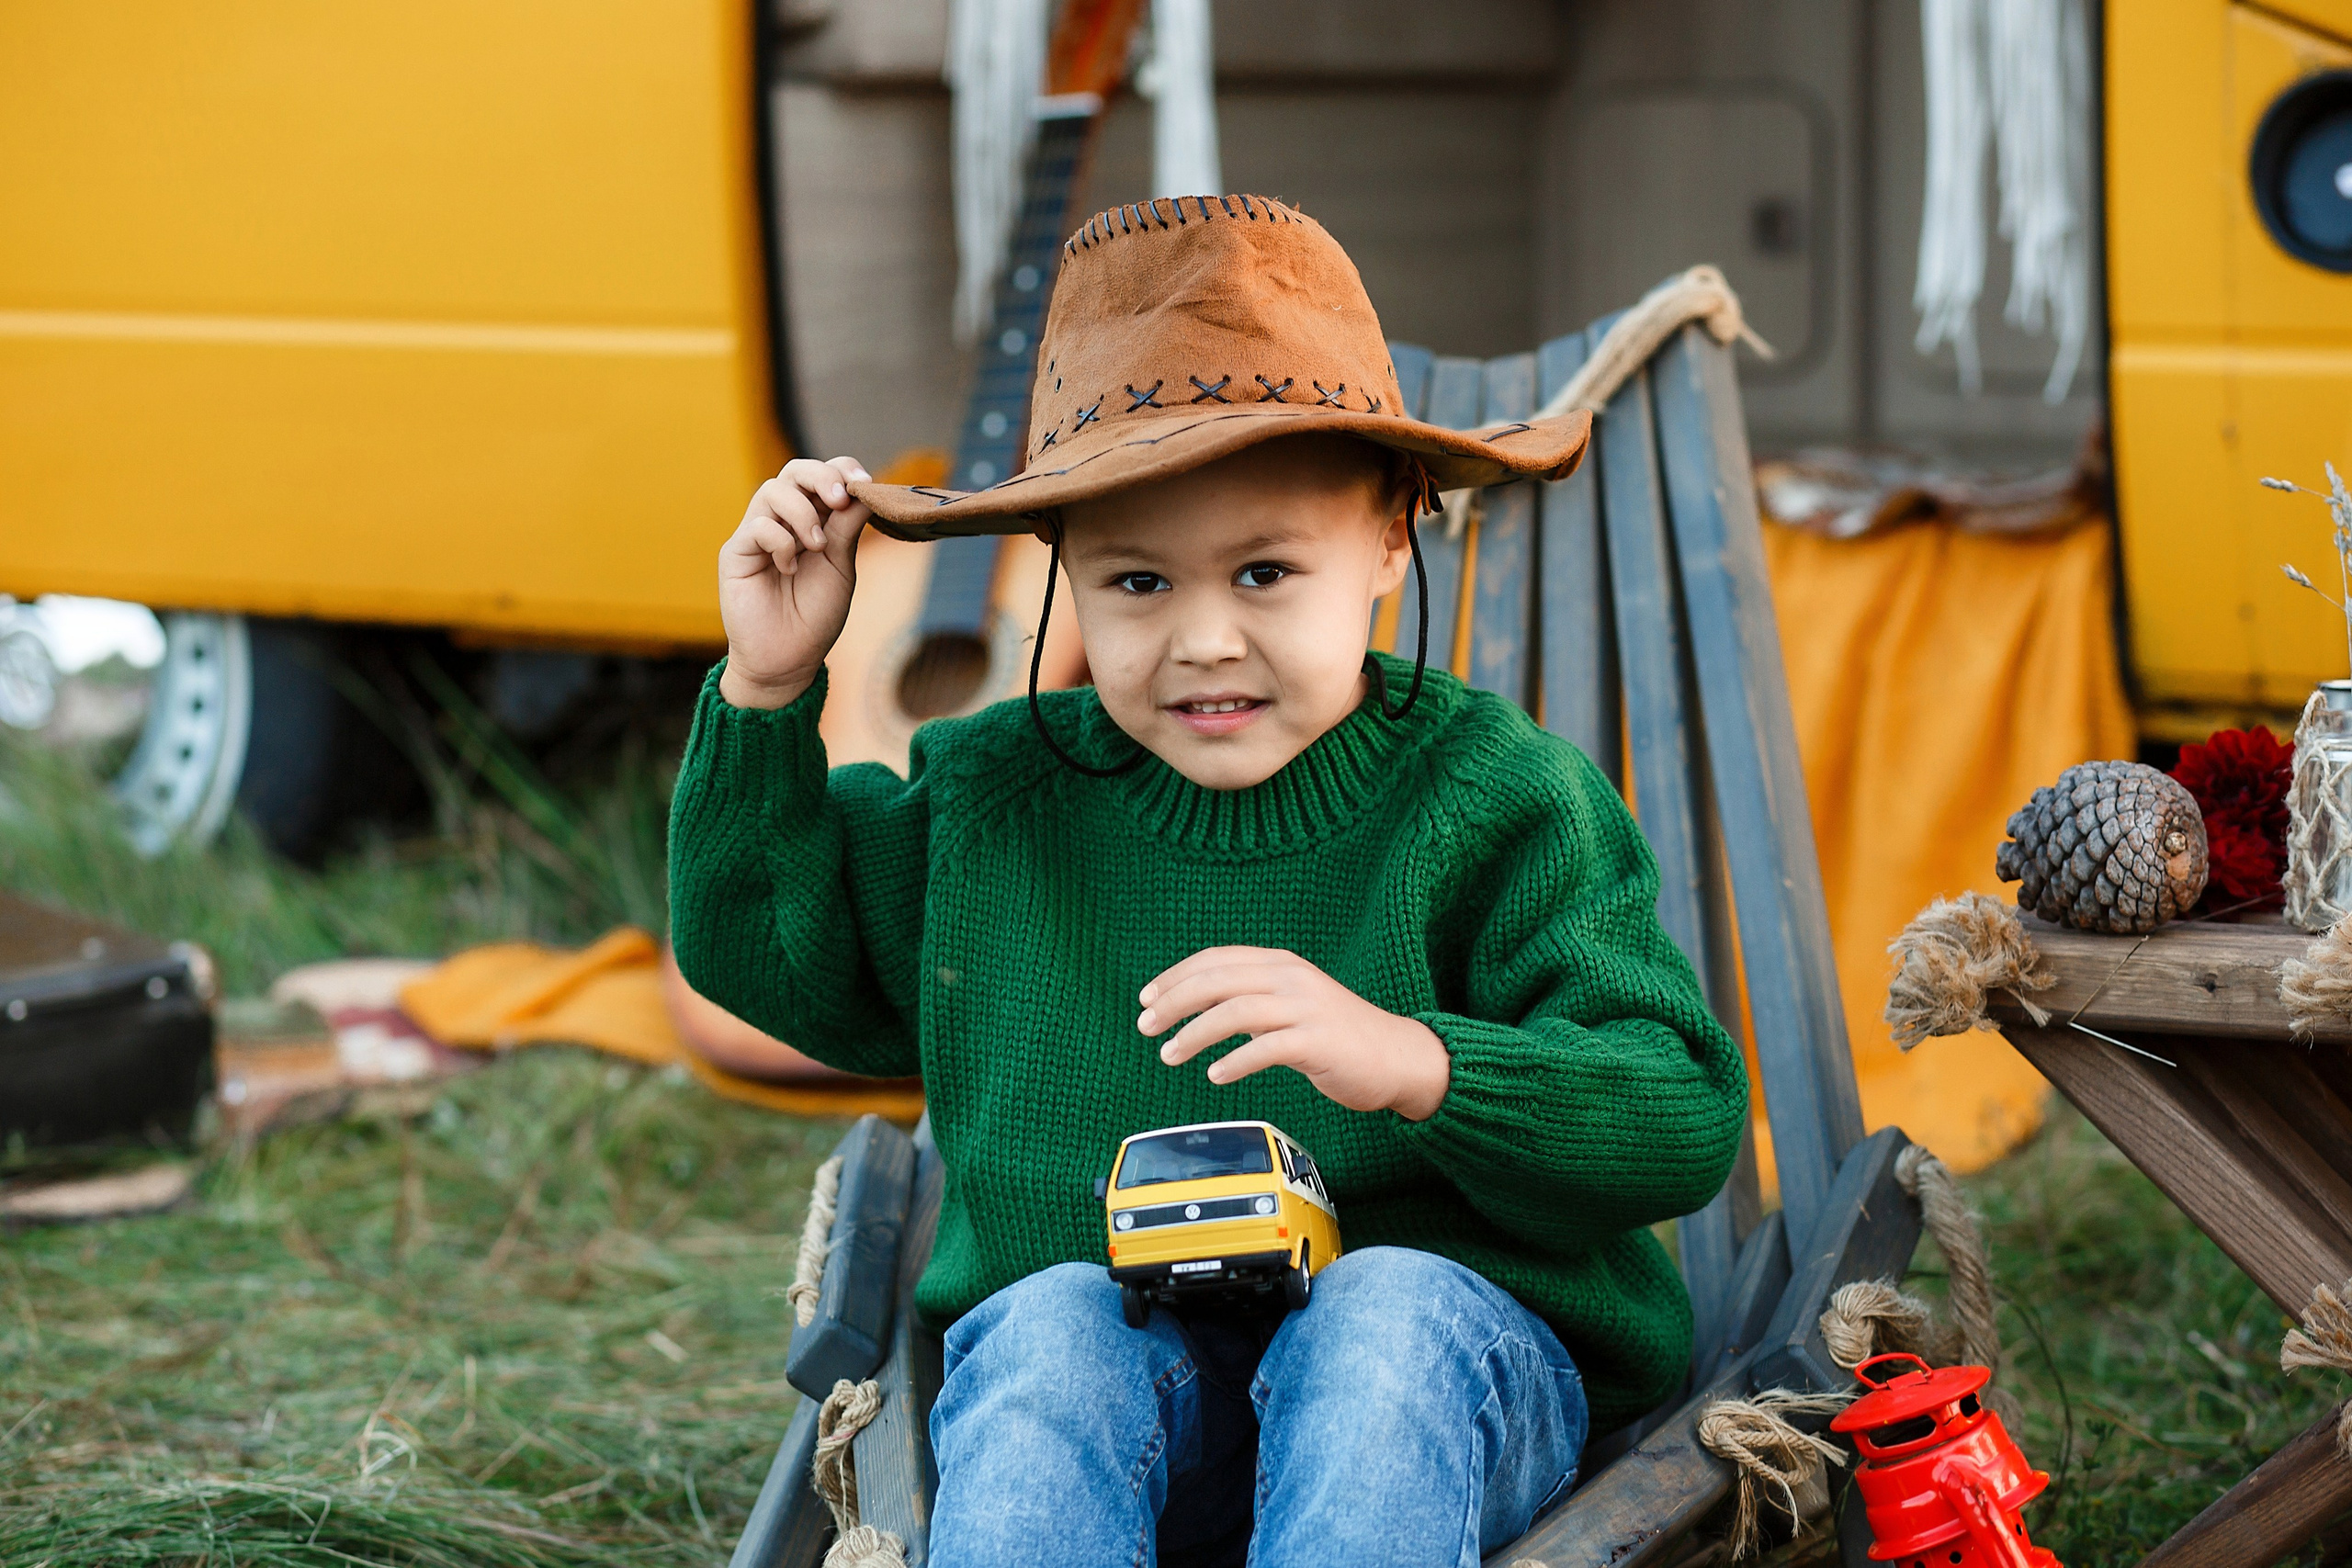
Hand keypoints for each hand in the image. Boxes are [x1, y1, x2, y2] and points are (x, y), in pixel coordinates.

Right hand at [717, 456, 871, 708]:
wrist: (787, 660)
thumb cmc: (814, 616)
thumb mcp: (841, 567)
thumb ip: (847, 528)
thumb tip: (864, 488)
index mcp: (814, 520)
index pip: (823, 475)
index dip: (842, 470)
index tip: (864, 483)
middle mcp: (784, 520)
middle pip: (795, 471)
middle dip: (821, 477)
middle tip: (839, 500)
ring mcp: (758, 533)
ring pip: (773, 490)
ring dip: (802, 512)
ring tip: (816, 547)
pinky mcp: (736, 551)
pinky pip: (757, 525)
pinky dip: (780, 541)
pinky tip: (790, 568)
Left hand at [1138, 947, 1450, 1119]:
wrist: (1398, 1057)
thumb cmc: (1339, 1036)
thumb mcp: (1291, 1004)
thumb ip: (1252, 999)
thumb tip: (1200, 1008)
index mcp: (1281, 964)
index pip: (1216, 959)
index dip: (1175, 976)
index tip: (1146, 998)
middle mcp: (1292, 978)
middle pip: (1218, 980)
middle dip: (1173, 1002)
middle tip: (1145, 1026)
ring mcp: (1307, 1008)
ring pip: (1235, 1011)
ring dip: (1194, 1033)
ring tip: (1169, 1055)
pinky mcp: (1319, 1042)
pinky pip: (1267, 1048)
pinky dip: (1234, 1060)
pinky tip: (1215, 1074)